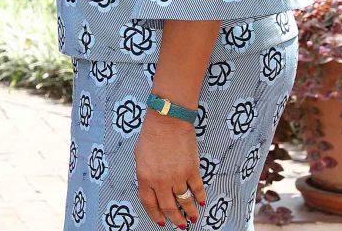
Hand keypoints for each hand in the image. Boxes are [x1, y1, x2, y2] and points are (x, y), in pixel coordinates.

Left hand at [135, 110, 206, 227]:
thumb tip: (151, 189)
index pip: (149, 203)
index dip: (155, 214)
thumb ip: (145, 174)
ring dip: (189, 212)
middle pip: (168, 207)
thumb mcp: (139, 156)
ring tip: (192, 218)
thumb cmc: (151, 135)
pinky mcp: (192, 170)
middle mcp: (161, 181)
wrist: (168, 121)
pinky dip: (200, 198)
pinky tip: (202, 202)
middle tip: (180, 224)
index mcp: (145, 177)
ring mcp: (177, 177)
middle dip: (175, 219)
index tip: (160, 222)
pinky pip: (197, 190)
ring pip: (184, 201)